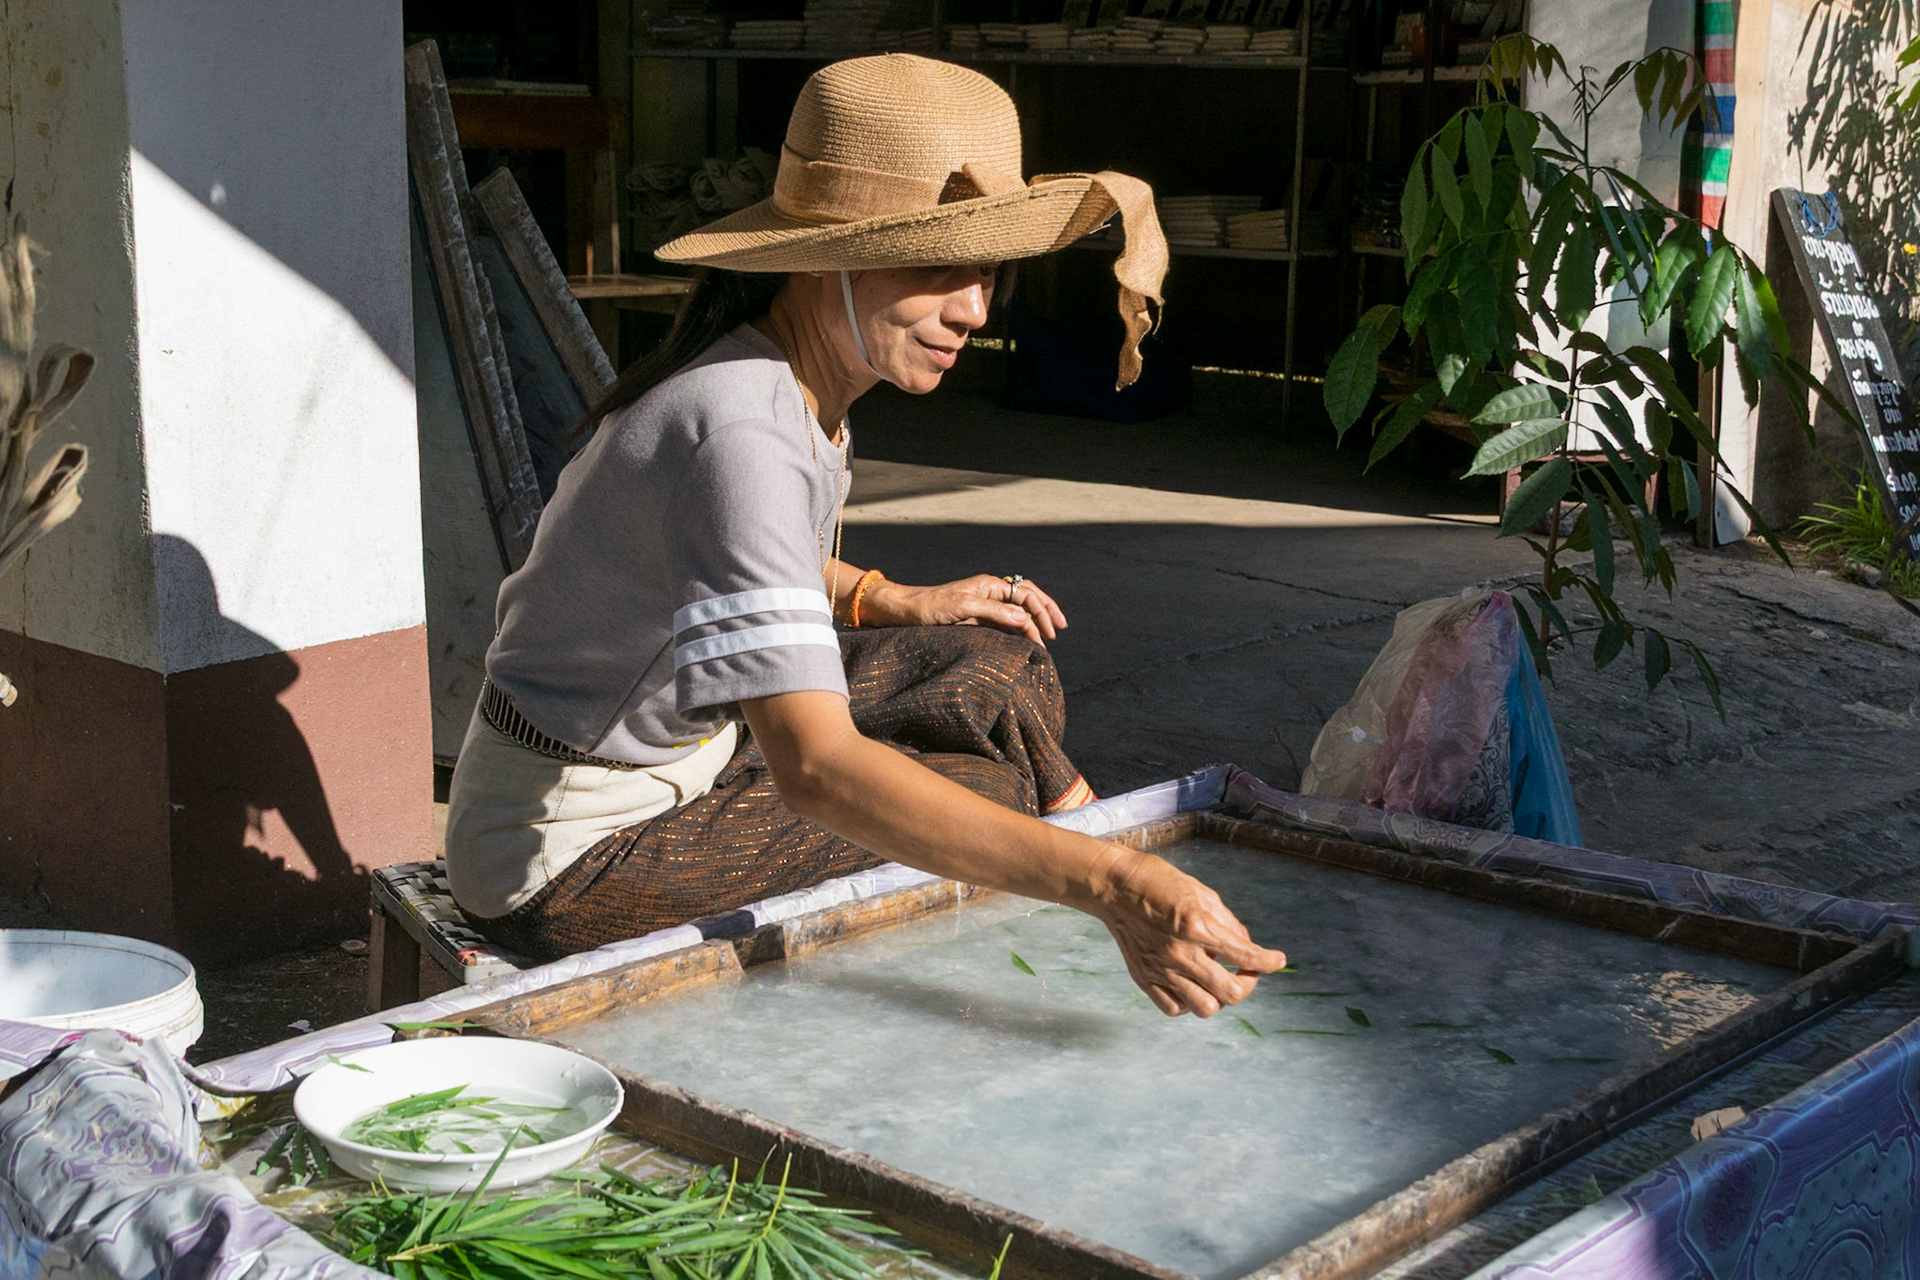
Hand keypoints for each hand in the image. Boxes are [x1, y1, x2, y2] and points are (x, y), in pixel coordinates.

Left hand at [866, 574, 1067, 644]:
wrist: (905, 612)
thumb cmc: (930, 607)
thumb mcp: (962, 609)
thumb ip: (994, 613)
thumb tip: (1025, 620)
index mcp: (990, 585)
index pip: (1026, 594)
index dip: (1042, 612)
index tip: (1051, 633)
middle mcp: (990, 592)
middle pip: (1027, 598)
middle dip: (1045, 612)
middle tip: (1059, 630)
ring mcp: (984, 605)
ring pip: (1017, 611)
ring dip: (1033, 623)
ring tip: (1045, 640)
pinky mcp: (976, 619)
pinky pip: (1005, 623)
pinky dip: (1018, 631)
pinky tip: (1024, 642)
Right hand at [1089, 847, 1287, 1016]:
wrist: (1115, 886)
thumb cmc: (1159, 883)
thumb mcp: (1202, 893)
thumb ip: (1228, 923)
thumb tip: (1246, 946)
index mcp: (1198, 926)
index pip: (1245, 956)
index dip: (1269, 961)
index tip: (1277, 960)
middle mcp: (1180, 953)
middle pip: (1230, 993)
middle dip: (1247, 985)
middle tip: (1245, 974)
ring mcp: (1161, 969)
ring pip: (1204, 1008)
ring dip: (1218, 998)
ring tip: (1217, 982)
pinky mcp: (1144, 978)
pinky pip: (1173, 1008)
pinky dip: (1188, 1003)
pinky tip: (1191, 987)